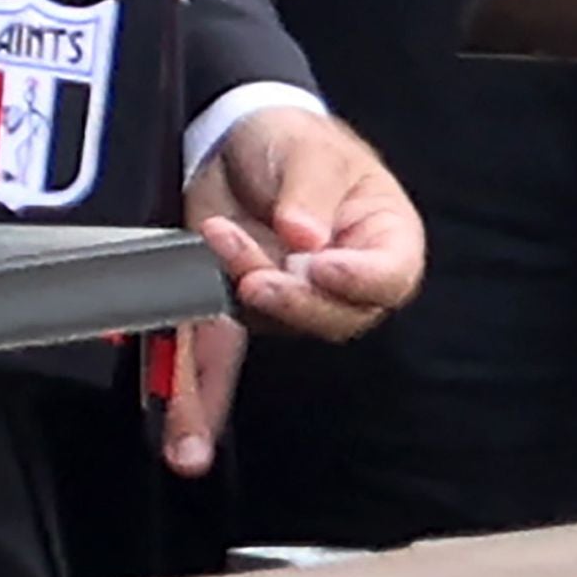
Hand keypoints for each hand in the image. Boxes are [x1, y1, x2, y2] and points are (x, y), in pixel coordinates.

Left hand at [161, 105, 426, 476]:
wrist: (233, 136)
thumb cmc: (293, 139)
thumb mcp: (309, 146)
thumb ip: (309, 188)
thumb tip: (304, 235)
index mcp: (382, 239)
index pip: (389, 276)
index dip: (358, 280)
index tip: (322, 263)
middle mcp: (340, 280)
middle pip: (332, 316)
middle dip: (292, 298)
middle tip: (260, 273)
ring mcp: (288, 298)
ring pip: (271, 325)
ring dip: (239, 296)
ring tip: (219, 243)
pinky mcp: (234, 309)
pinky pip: (220, 359)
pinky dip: (199, 398)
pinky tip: (187, 440)